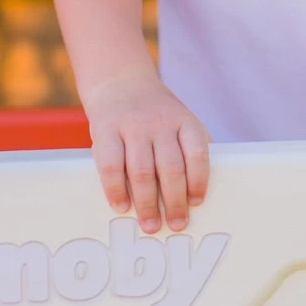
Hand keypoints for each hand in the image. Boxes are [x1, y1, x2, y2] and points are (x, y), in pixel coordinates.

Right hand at [83, 68, 212, 235]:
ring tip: (150, 225)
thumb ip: (188, 149)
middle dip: (174, 201)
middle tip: (176, 225)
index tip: (197, 203)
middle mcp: (160, 122)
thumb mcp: (179, 120)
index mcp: (183, 121)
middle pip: (171, 167)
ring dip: (147, 203)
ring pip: (142, 170)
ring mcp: (132, 126)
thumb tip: (197, 194)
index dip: (198, 180)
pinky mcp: (106, 130)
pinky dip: (116, 190)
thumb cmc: (155, 113)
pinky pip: (111, 165)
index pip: (197, 152)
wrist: (120, 81)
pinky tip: (122, 206)